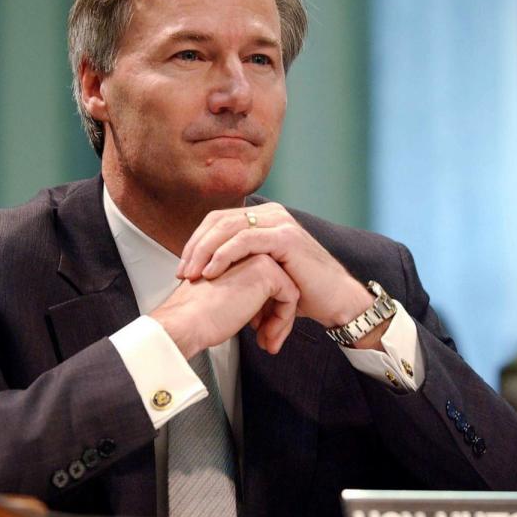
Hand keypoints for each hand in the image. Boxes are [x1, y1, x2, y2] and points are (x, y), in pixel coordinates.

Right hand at [151, 253, 298, 358]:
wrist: (185, 321)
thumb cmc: (195, 314)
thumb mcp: (222, 295)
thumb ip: (241, 292)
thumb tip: (262, 307)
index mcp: (234, 254)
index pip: (264, 281)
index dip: (263, 308)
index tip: (257, 328)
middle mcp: (247, 250)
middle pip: (277, 284)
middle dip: (275, 314)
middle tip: (265, 336)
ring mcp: (258, 256)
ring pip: (287, 290)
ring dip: (281, 320)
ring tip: (267, 340)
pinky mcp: (267, 271)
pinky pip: (290, 297)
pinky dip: (282, 319)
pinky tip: (266, 334)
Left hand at [177, 203, 374, 329]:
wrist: (335, 302)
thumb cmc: (301, 292)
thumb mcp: (264, 274)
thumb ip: (240, 265)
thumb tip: (206, 274)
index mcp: (263, 218)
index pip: (218, 221)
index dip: (196, 242)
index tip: (182, 269)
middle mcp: (271, 214)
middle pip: (218, 221)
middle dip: (195, 247)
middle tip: (181, 273)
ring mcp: (279, 222)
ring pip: (228, 227)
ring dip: (204, 252)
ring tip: (191, 275)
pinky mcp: (285, 237)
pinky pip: (245, 239)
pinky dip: (223, 255)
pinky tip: (210, 271)